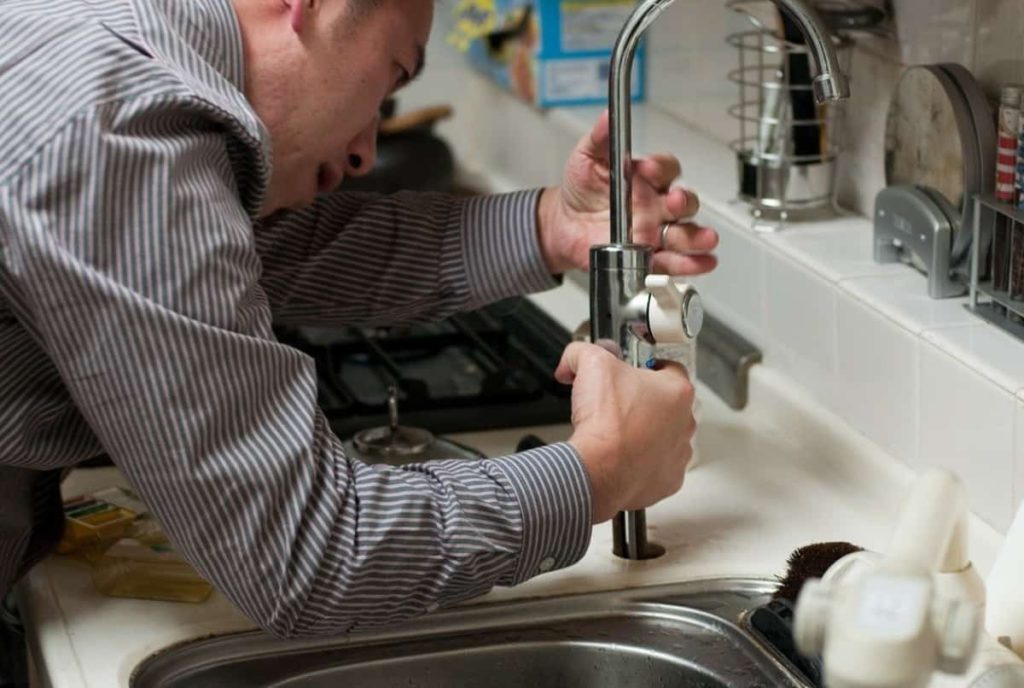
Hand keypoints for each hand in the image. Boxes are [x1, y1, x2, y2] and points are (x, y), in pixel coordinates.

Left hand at [537, 110, 718, 275]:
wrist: (563, 225)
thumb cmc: (581, 190)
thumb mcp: (586, 158)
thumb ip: (600, 138)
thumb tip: (608, 116)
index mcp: (646, 179)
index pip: (666, 169)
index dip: (660, 168)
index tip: (645, 169)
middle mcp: (657, 205)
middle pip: (684, 202)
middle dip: (683, 202)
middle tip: (673, 203)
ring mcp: (656, 232)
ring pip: (685, 233)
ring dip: (697, 237)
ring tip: (704, 239)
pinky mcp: (649, 257)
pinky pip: (674, 262)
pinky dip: (691, 264)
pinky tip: (701, 262)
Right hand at [555, 342, 694, 522]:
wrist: (598, 470)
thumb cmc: (606, 423)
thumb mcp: (590, 364)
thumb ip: (583, 352)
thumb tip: (574, 358)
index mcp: (677, 391)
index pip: (669, 368)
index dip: (646, 367)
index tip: (632, 372)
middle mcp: (685, 423)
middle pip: (666, 404)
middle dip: (643, 401)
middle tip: (616, 403)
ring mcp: (678, 454)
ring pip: (664, 436)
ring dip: (645, 433)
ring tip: (617, 433)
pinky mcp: (668, 481)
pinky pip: (657, 466)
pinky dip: (641, 462)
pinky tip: (621, 456)